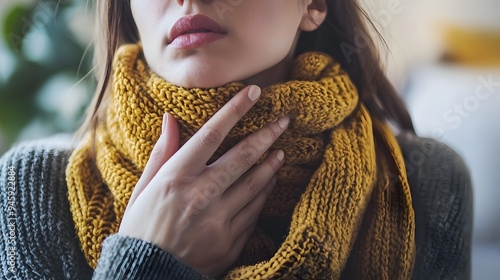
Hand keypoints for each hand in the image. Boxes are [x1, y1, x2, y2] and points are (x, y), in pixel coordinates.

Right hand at [118, 85, 288, 277]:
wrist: (148, 278)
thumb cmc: (141, 230)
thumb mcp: (142, 189)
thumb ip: (161, 153)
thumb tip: (171, 118)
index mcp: (175, 179)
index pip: (211, 135)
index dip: (234, 111)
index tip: (254, 93)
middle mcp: (200, 196)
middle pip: (242, 157)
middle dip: (267, 135)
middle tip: (284, 121)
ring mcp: (218, 221)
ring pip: (255, 185)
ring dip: (270, 165)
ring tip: (280, 152)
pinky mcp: (230, 243)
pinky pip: (254, 213)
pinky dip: (263, 195)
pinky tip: (268, 184)